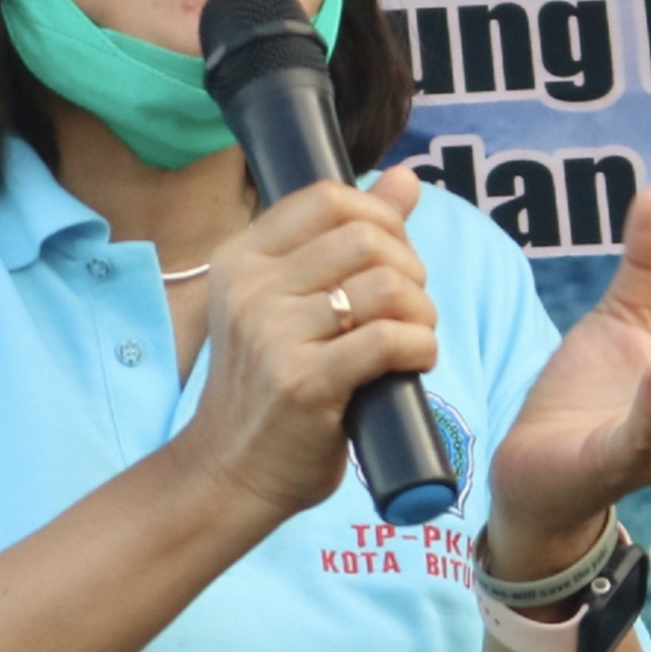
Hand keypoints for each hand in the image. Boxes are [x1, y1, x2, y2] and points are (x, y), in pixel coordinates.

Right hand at [178, 172, 440, 518]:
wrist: (229, 471)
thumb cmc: (269, 387)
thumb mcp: (288, 304)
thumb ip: (344, 239)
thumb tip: (407, 179)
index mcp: (241, 259)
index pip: (325, 198)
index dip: (380, 217)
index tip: (394, 256)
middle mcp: (251, 289)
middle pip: (365, 239)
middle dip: (409, 269)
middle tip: (409, 307)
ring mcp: (274, 335)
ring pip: (386, 286)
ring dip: (422, 312)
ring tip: (414, 337)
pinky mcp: (304, 383)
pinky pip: (389, 339)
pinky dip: (421, 347)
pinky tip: (415, 362)